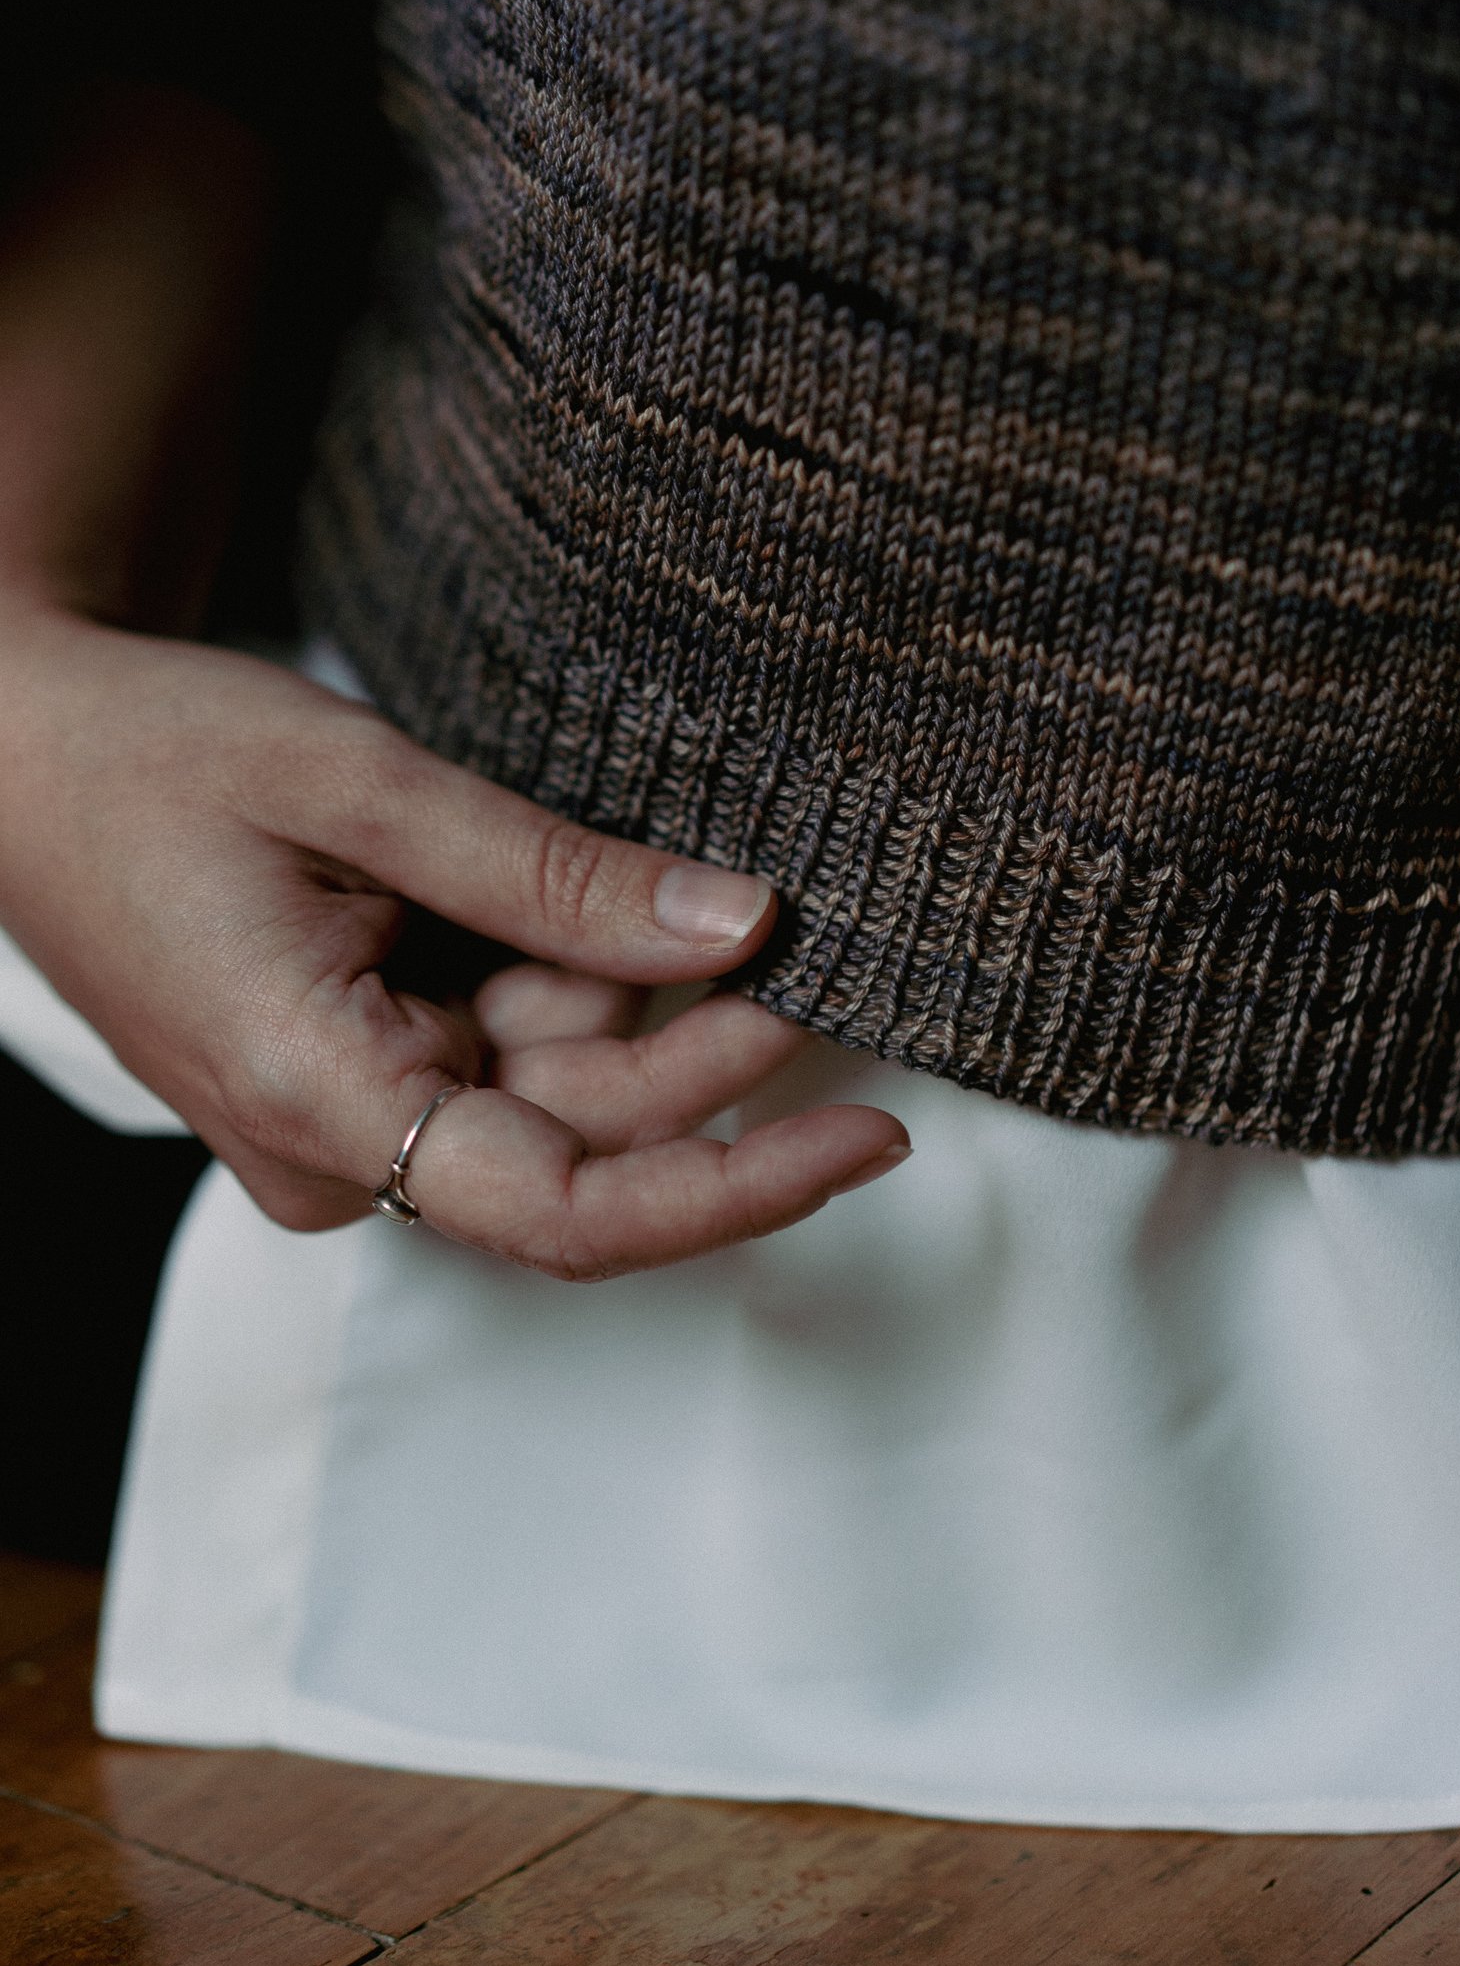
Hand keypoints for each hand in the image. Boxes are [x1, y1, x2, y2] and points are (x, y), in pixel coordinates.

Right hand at [0, 606, 908, 1276]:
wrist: (18, 756)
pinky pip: (499, 1062)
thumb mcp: (365, 786)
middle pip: (580, 1148)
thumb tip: (738, 926)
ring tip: (723, 914)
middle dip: (707, 1059)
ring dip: (642, 1015)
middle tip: (814, 948)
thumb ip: (556, 874)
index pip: (564, 1209)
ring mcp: (340, 1124)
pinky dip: (571, 994)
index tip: (868, 1136)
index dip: (732, 1186)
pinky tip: (618, 920)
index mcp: (313, 1096)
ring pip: (550, 1103)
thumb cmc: (150, 758)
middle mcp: (330, 1149)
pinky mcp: (354, 1083)